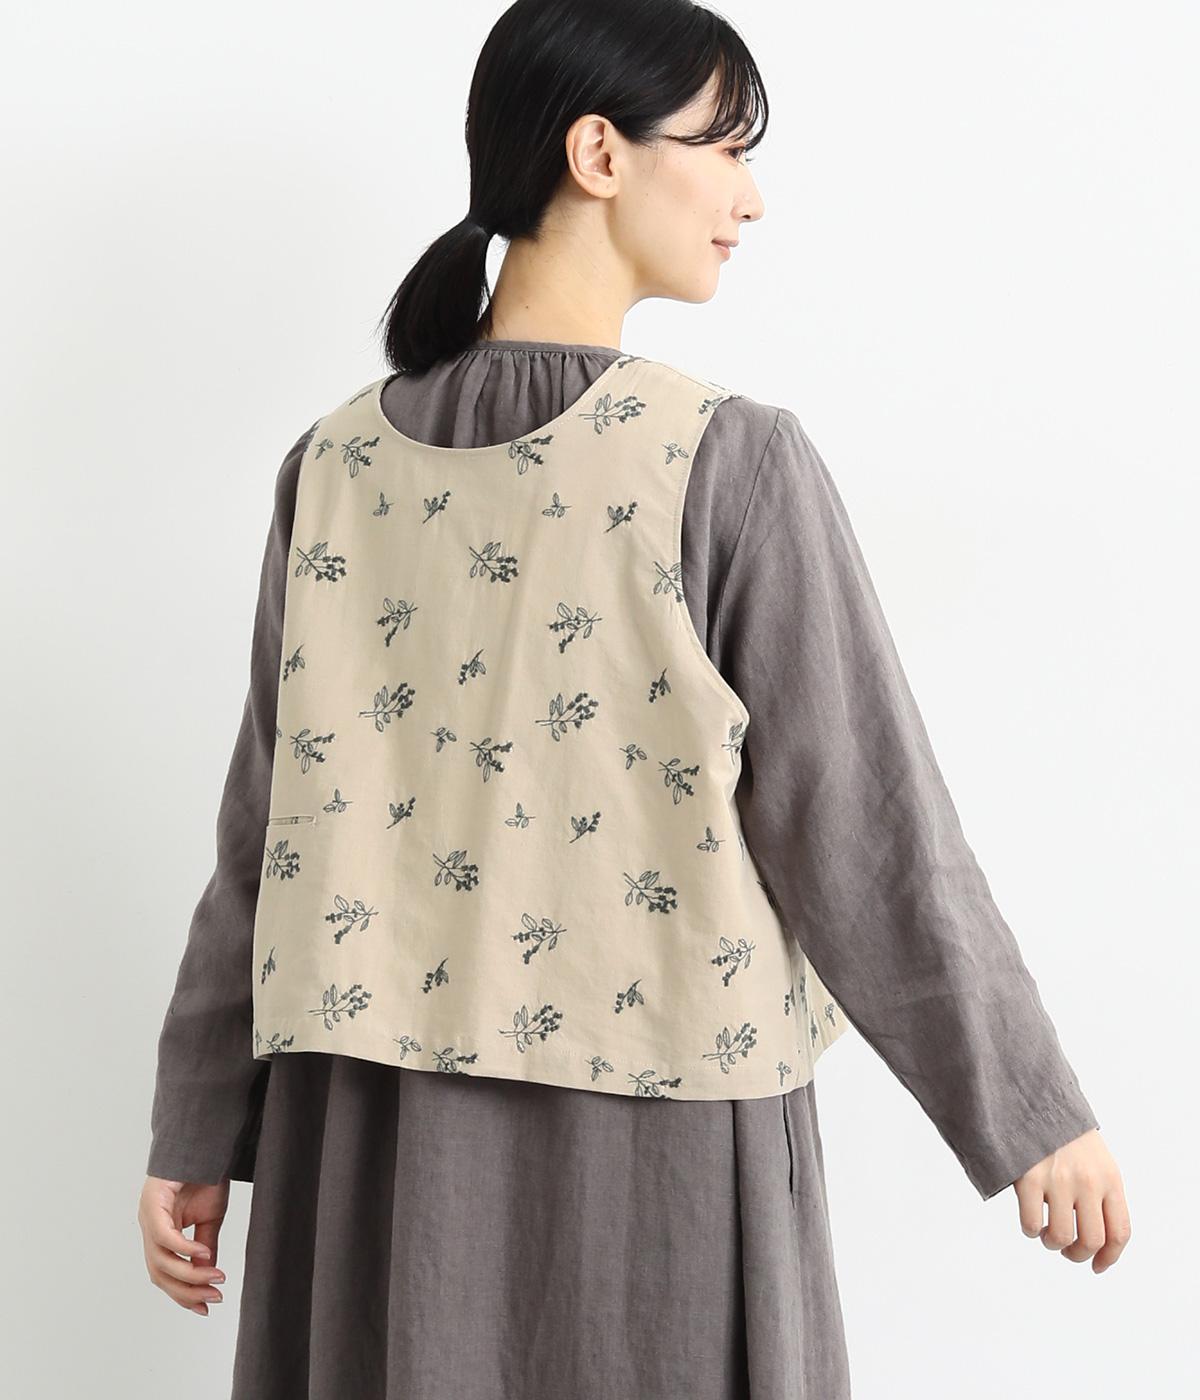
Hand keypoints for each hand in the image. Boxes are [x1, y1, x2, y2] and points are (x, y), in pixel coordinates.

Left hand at [138, 1175, 230, 1314]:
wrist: (206, 1144)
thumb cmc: (206, 1177)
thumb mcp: (209, 1219)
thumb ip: (204, 1247)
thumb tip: (205, 1274)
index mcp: (161, 1233)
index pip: (166, 1274)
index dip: (183, 1294)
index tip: (206, 1307)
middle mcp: (150, 1227)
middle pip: (160, 1273)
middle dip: (186, 1291)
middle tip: (213, 1298)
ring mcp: (148, 1215)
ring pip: (160, 1260)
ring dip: (188, 1275)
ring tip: (214, 1278)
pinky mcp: (152, 1203)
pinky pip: (164, 1235)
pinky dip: (183, 1248)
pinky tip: (203, 1253)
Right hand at [1012, 1128, 1129, 1272]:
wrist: (1034, 1098)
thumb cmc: (1064, 1134)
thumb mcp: (1097, 1159)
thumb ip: (1102, 1193)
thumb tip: (1099, 1239)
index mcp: (1110, 1178)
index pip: (1119, 1232)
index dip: (1109, 1257)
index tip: (1097, 1265)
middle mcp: (1088, 1182)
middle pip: (1092, 1240)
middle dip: (1078, 1254)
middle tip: (1067, 1250)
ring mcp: (1059, 1180)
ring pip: (1061, 1237)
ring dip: (1053, 1244)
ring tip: (1046, 1234)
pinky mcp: (1029, 1178)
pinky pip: (1032, 1224)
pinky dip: (1031, 1230)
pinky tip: (1030, 1220)